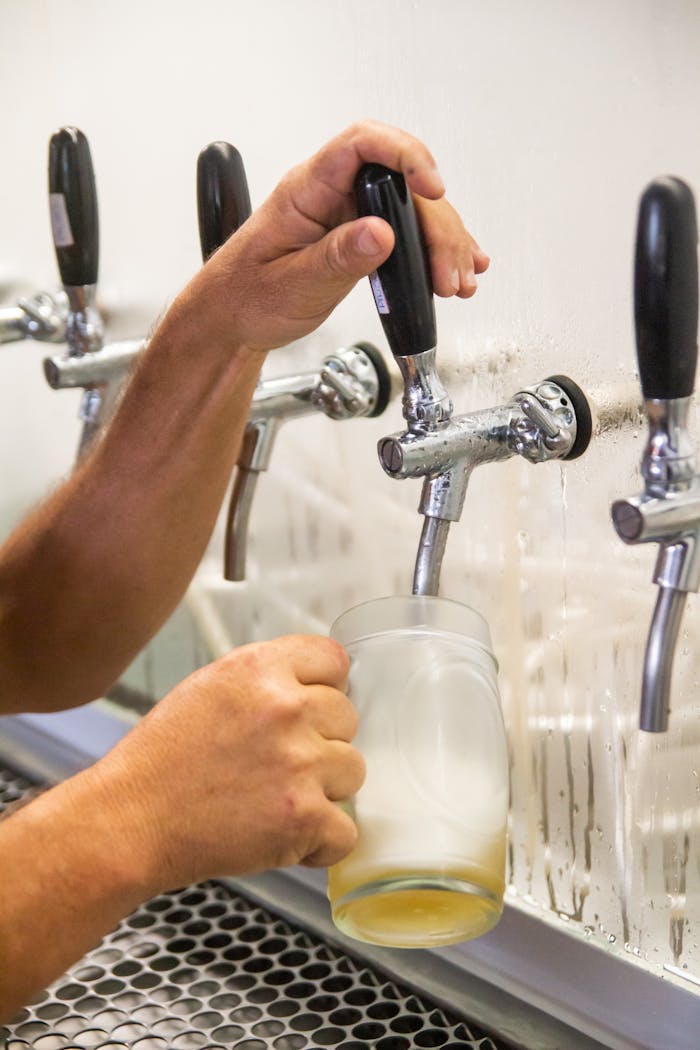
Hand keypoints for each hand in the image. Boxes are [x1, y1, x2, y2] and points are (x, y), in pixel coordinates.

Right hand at [91, 634, 363, 890]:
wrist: (129, 821)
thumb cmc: (162, 760)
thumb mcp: (209, 688)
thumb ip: (267, 681)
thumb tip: (317, 688)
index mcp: (260, 668)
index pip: (333, 659)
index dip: (325, 688)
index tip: (310, 711)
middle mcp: (286, 707)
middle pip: (348, 718)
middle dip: (321, 742)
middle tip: (276, 765)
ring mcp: (299, 762)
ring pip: (353, 771)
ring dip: (323, 790)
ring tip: (274, 800)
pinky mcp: (303, 815)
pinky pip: (346, 829)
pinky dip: (320, 842)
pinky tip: (284, 836)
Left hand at [172, 119, 488, 352]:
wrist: (230, 320)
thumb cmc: (245, 299)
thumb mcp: (290, 285)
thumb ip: (336, 259)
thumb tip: (381, 233)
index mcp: (306, 190)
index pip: (361, 144)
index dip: (404, 156)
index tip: (433, 189)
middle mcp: (332, 195)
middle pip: (401, 186)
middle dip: (435, 226)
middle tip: (447, 272)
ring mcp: (349, 215)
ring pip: (412, 212)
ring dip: (442, 245)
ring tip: (457, 282)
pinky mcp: (360, 237)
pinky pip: (406, 234)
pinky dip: (434, 252)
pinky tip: (457, 268)